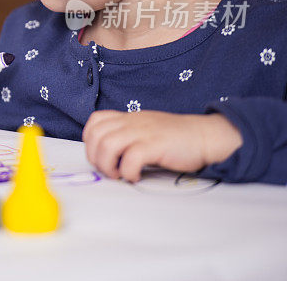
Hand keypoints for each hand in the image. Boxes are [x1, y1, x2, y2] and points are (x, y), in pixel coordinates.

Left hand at [82, 110, 242, 181]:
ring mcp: (144, 132)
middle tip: (108, 170)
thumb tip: (107, 155)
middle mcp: (133, 122)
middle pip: (96, 135)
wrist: (206, 136)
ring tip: (118, 175)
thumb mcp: (146, 129)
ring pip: (107, 144)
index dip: (90, 141)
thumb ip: (127, 136)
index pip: (96, 121)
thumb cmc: (176, 138)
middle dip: (95, 157)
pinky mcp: (156, 145)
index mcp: (129, 118)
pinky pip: (130, 157)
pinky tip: (135, 177)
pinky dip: (127, 171)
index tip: (99, 156)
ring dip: (107, 164)